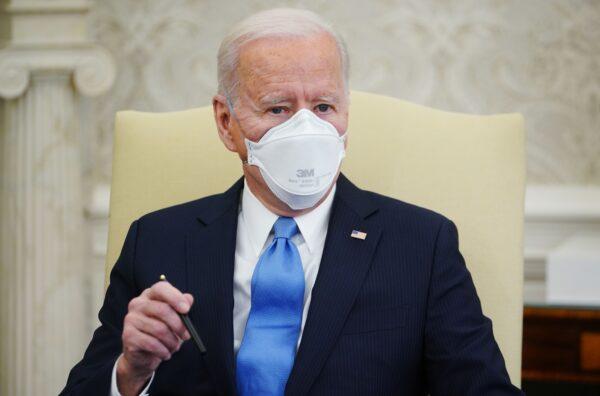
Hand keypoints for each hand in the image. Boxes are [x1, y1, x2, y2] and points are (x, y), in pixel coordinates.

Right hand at [117, 280, 192, 394]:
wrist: (144, 355)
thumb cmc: (162, 333)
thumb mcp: (175, 318)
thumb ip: (182, 306)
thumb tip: (188, 298)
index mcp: (149, 295)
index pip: (161, 288)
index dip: (175, 297)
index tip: (186, 310)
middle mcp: (137, 304)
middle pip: (162, 310)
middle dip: (179, 325)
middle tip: (187, 336)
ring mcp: (131, 319)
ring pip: (159, 329)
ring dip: (172, 342)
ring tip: (174, 347)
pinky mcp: (128, 335)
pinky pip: (151, 343)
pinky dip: (163, 351)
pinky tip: (165, 354)